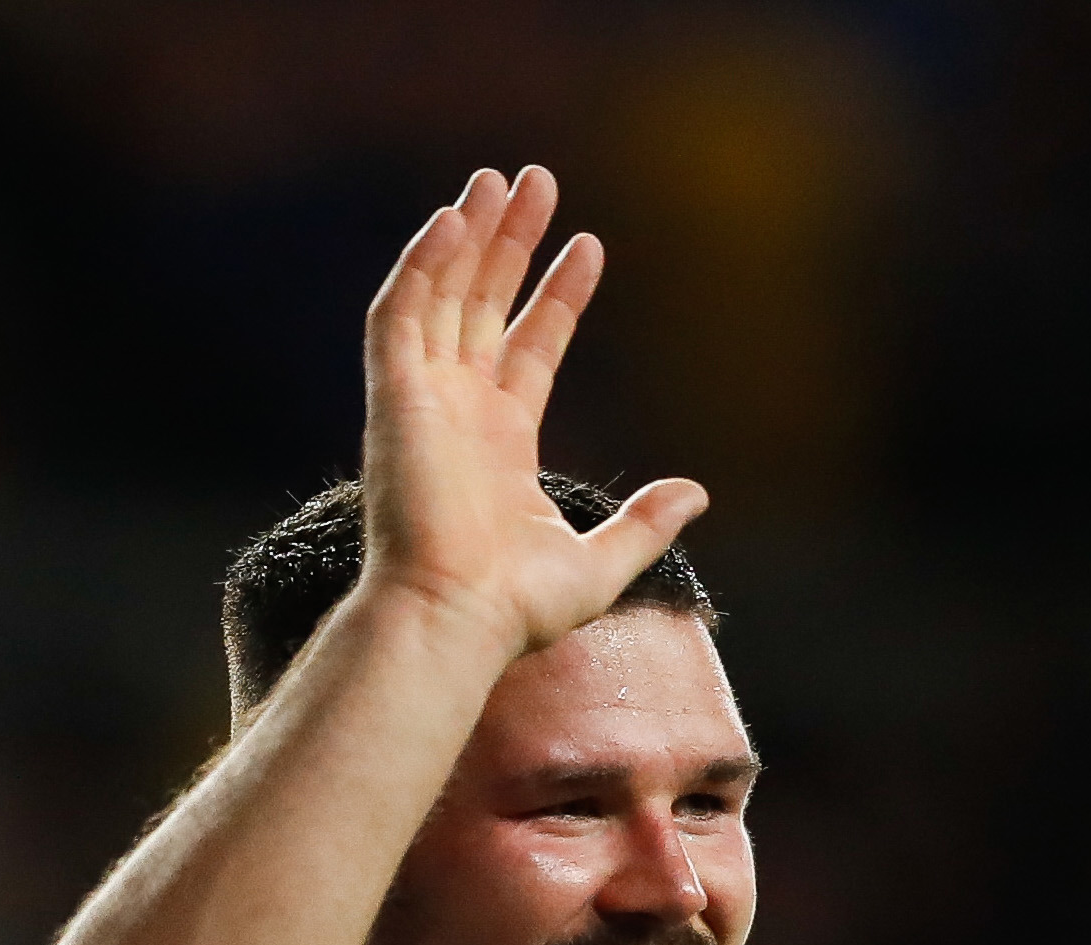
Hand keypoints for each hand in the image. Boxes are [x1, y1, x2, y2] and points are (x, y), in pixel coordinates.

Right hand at [361, 166, 710, 662]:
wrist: (453, 621)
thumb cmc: (514, 610)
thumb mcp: (601, 564)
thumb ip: (647, 523)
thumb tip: (698, 491)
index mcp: (501, 444)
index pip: (529, 346)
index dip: (557, 294)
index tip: (588, 244)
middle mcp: (458, 413)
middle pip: (483, 305)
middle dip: (509, 243)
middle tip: (538, 181)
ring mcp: (422, 402)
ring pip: (441, 296)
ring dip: (467, 237)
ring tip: (500, 178)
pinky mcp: (392, 398)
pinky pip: (401, 315)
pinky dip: (421, 266)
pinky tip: (452, 219)